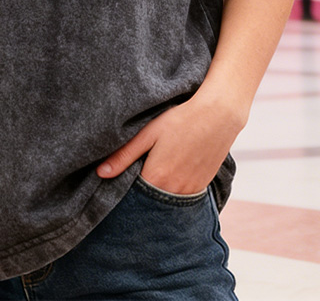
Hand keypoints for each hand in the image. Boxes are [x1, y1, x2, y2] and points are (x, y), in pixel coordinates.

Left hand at [96, 91, 242, 195]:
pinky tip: (169, 177)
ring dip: (157, 196)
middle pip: (149, 203)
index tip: (116, 187)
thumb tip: (100, 173)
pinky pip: (183, 199)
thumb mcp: (148, 133)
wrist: (218, 115)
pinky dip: (173, 193)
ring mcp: (190, 191)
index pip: (132, 197)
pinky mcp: (202, 186)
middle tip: (133, 181)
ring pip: (166, 203)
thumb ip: (124, 155)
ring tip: (152, 178)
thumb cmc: (180, 119)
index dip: (123, 192)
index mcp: (156, 177)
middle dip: (139, 198)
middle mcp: (174, 191)